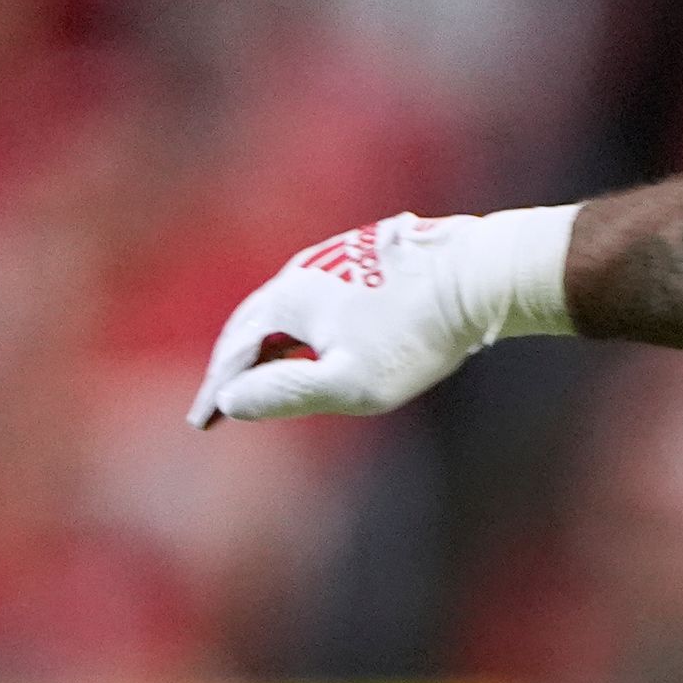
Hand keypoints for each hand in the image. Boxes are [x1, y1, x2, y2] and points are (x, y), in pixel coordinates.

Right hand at [187, 206, 575, 426]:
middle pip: (252, 323)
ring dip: (266, 345)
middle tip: (218, 403)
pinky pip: (317, 299)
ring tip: (260, 378)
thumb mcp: (350, 381)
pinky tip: (316, 343)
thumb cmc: (417, 335)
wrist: (481, 275)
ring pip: (286, 308)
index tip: (201, 423)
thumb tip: (231, 402)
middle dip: (232, 366)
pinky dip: (301, 327)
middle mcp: (302, 270)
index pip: (235, 352)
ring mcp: (335, 259)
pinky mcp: (367, 258)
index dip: (216, 391)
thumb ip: (286, 393)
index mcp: (287, 299)